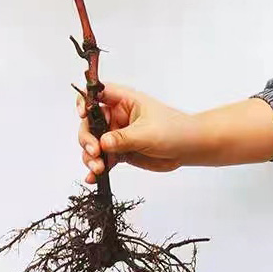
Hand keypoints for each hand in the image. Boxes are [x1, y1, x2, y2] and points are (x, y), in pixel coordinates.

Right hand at [76, 85, 272, 182]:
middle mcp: (117, 116)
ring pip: (94, 143)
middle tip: (94, 153)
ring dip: (90, 156)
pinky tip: (93, 177)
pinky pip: (103, 159)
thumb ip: (123, 138)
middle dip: (87, 138)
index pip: (96, 94)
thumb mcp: (147, 133)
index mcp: (124, 100)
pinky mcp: (121, 152)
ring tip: (98, 168)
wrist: (190, 148)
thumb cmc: (174, 131)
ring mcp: (117, 135)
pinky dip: (96, 168)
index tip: (82, 115)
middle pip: (90, 123)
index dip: (84, 101)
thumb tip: (102, 143)